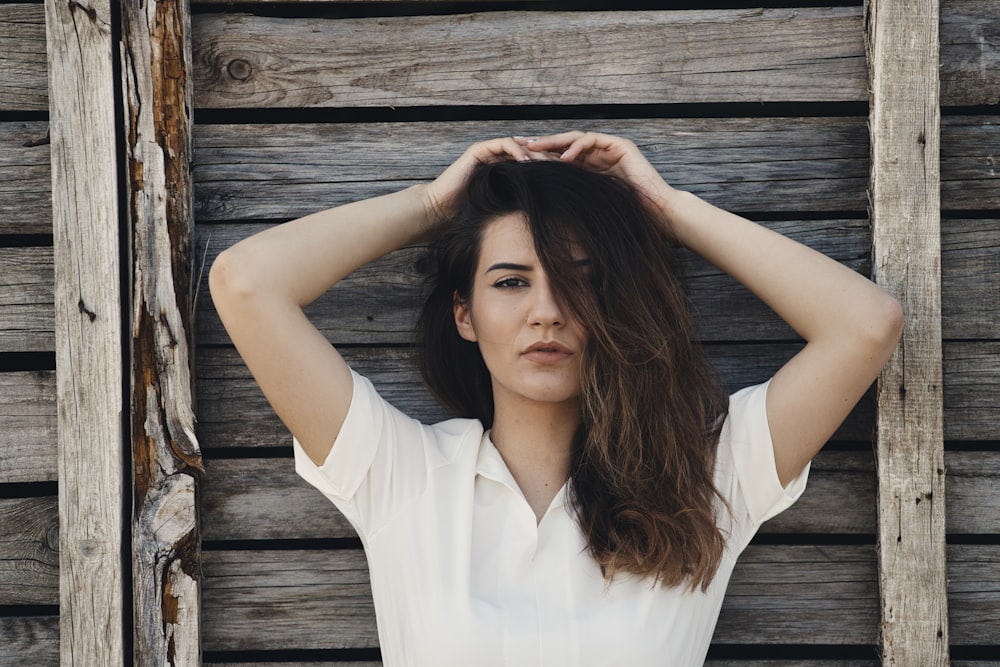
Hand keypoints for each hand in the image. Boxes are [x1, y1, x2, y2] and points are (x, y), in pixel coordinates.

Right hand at [421, 137, 554, 230]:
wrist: (441, 211)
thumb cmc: (468, 215)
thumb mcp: (503, 209)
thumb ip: (519, 204)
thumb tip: (546, 215)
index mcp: (504, 170)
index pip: (531, 163)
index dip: (548, 168)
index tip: (566, 176)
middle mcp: (497, 157)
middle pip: (528, 151)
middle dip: (546, 157)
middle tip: (565, 165)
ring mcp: (487, 151)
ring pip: (519, 145)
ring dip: (535, 153)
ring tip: (550, 163)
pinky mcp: (478, 150)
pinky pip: (503, 144)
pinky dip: (517, 151)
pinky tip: (528, 163)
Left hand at [515, 131, 678, 224]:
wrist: (656, 212)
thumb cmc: (626, 215)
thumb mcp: (588, 204)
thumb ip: (570, 197)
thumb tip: (540, 203)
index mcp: (591, 168)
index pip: (560, 157)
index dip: (540, 157)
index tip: (517, 160)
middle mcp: (599, 154)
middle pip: (564, 144)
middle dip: (540, 143)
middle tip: (516, 143)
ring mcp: (610, 147)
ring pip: (575, 138)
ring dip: (553, 142)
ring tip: (534, 148)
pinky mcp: (620, 145)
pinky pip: (593, 140)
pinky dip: (576, 148)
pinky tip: (562, 159)